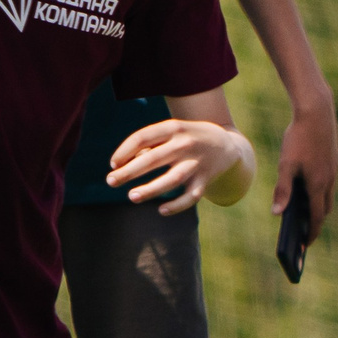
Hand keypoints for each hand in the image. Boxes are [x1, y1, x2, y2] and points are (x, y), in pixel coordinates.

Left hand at [109, 118, 255, 212]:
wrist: (228, 145)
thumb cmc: (187, 138)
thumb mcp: (171, 133)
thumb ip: (149, 145)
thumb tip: (125, 165)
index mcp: (173, 128)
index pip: (143, 137)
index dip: (124, 150)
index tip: (112, 164)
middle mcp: (186, 144)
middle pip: (154, 158)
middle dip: (130, 171)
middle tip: (110, 181)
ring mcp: (197, 163)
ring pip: (173, 178)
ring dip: (152, 188)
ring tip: (132, 197)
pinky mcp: (206, 180)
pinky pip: (192, 196)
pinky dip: (177, 205)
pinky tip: (161, 210)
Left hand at [269, 93, 337, 240]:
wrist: (317, 111)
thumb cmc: (298, 138)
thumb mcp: (286, 165)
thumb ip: (282, 190)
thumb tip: (277, 213)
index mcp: (318, 185)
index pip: (316, 217)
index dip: (311, 233)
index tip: (305, 246)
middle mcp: (330, 179)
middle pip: (325, 208)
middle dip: (316, 222)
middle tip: (304, 232)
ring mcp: (334, 168)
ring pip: (328, 193)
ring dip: (319, 204)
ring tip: (305, 211)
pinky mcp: (334, 157)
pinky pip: (329, 180)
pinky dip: (320, 189)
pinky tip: (309, 185)